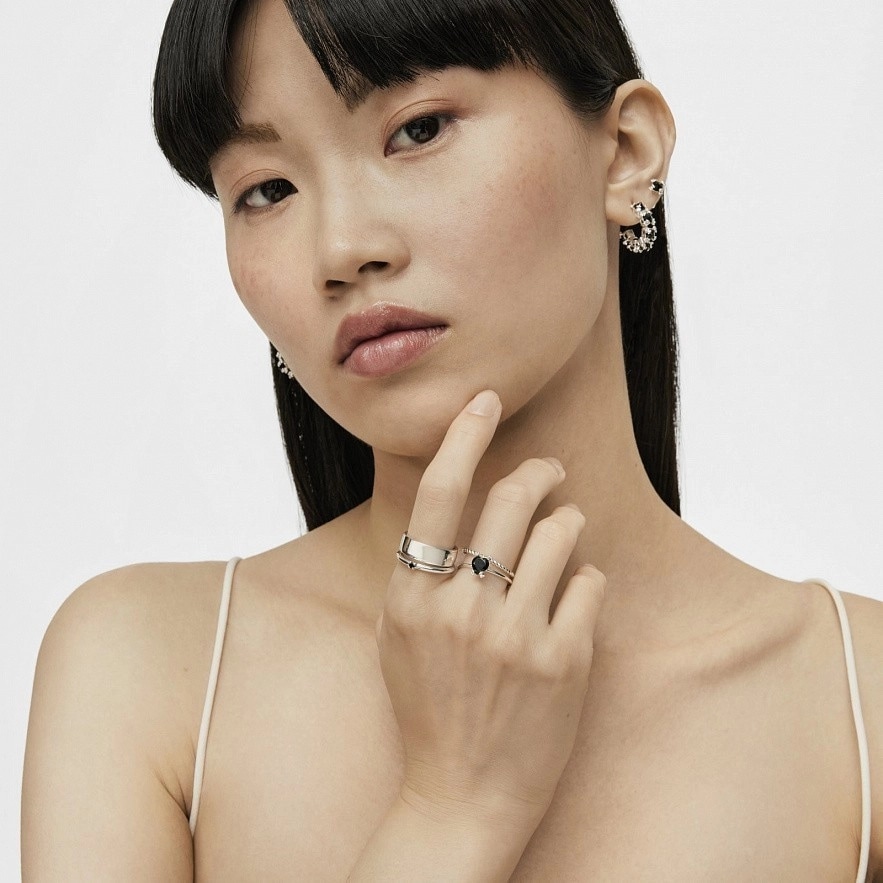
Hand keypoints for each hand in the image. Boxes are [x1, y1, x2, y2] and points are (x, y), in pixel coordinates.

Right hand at [375, 389, 606, 833]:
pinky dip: (587, 578)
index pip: (439, 494)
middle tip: (552, 468)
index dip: (463, 436)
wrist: (462, 796)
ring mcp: (514, 637)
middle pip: (512, 501)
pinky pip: (591, 582)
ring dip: (569, 523)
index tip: (485, 400)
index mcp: (412, 598)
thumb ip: (419, 571)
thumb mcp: (397, 635)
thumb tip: (456, 502)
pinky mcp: (563, 663)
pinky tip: (574, 596)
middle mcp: (461, 610)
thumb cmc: (428, 707)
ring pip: (563, 533)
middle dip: (541, 470)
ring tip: (564, 537)